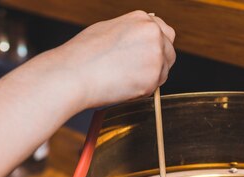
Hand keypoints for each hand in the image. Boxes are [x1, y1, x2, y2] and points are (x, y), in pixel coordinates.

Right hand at [51, 10, 175, 108]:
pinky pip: (155, 87)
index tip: (147, 55)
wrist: (74, 74)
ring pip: (164, 71)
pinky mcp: (153, 78)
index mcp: (142, 19)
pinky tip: (123, 85)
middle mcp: (153, 34)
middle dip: (158, 62)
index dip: (156, 46)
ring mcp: (155, 56)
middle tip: (135, 71)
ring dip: (150, 77)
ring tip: (124, 78)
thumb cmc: (83, 54)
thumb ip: (130, 33)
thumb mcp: (108, 29)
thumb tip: (138, 40)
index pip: (164, 31)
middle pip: (169, 51)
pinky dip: (143, 90)